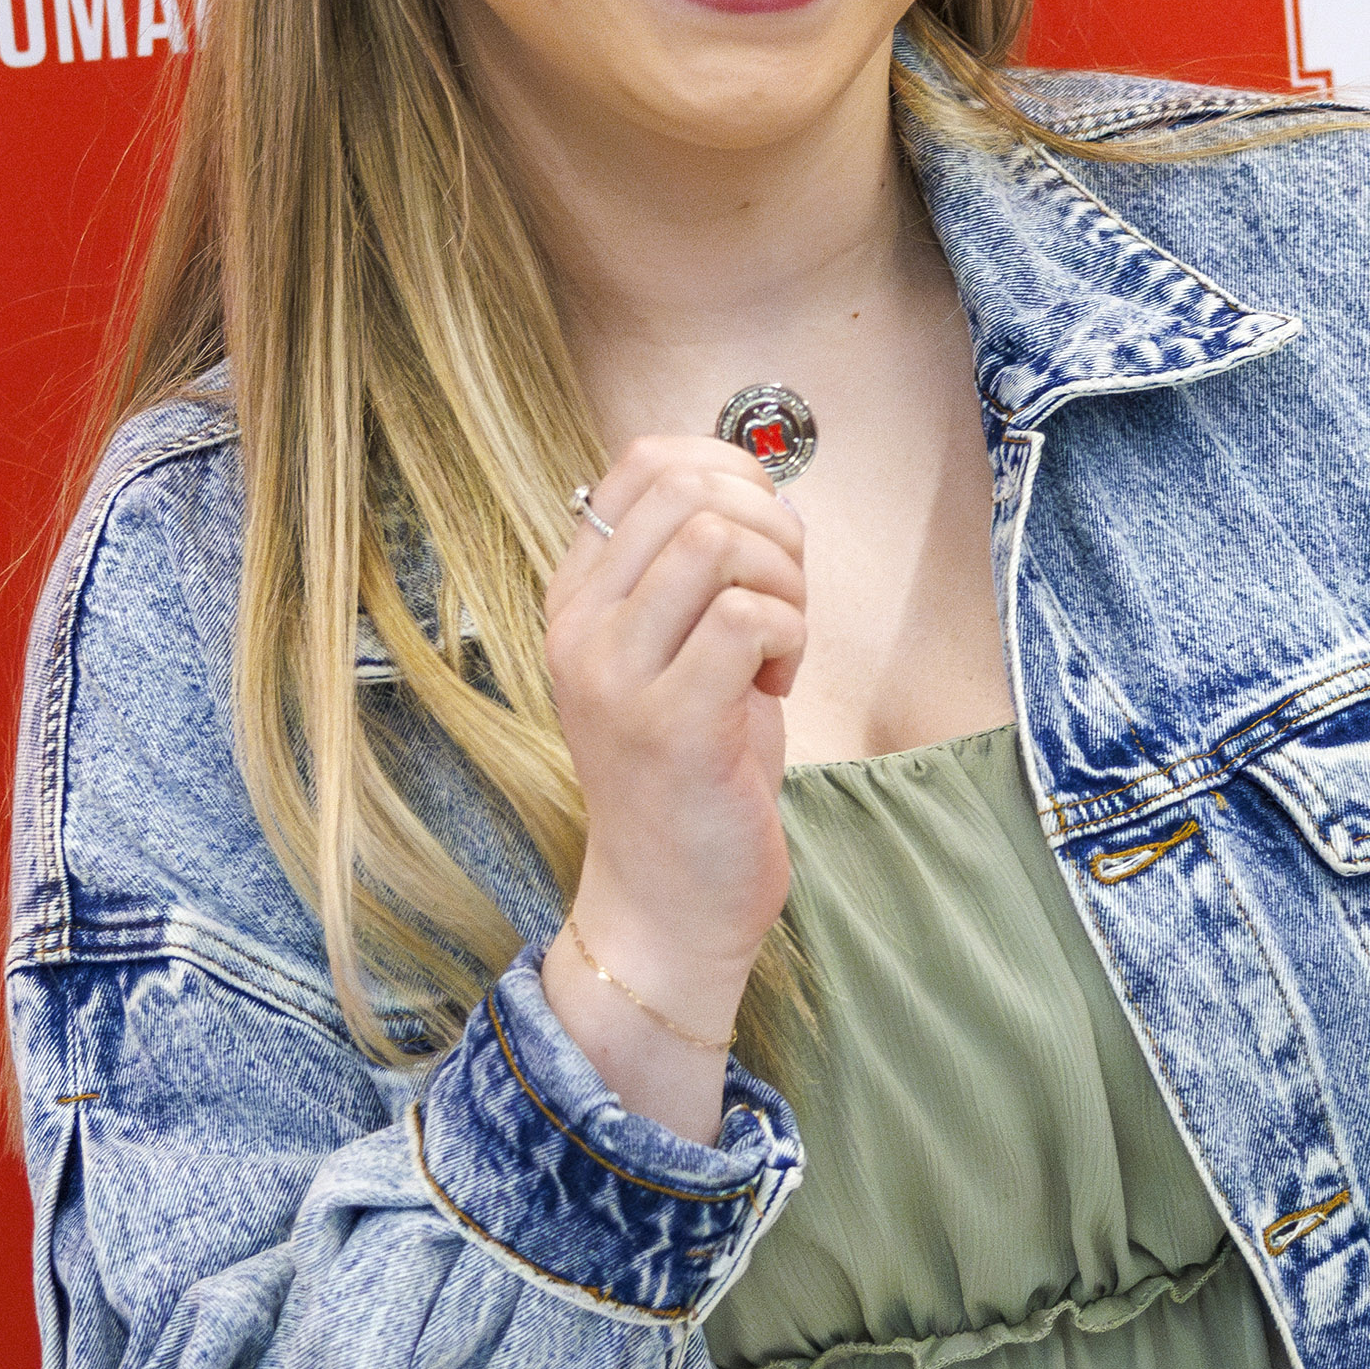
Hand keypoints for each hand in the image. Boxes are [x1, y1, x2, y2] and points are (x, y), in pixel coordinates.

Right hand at [535, 433, 807, 1131]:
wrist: (668, 904)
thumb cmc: (695, 775)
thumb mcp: (679, 653)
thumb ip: (699, 572)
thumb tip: (760, 483)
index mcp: (578, 599)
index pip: (643, 465)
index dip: (729, 471)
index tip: (765, 533)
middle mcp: (581, 629)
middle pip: (690, 493)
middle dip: (771, 528)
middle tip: (785, 598)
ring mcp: (617, 676)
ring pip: (721, 545)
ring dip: (785, 585)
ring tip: (779, 648)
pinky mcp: (671, 724)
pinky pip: (750, 618)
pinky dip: (790, 638)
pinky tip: (778, 686)